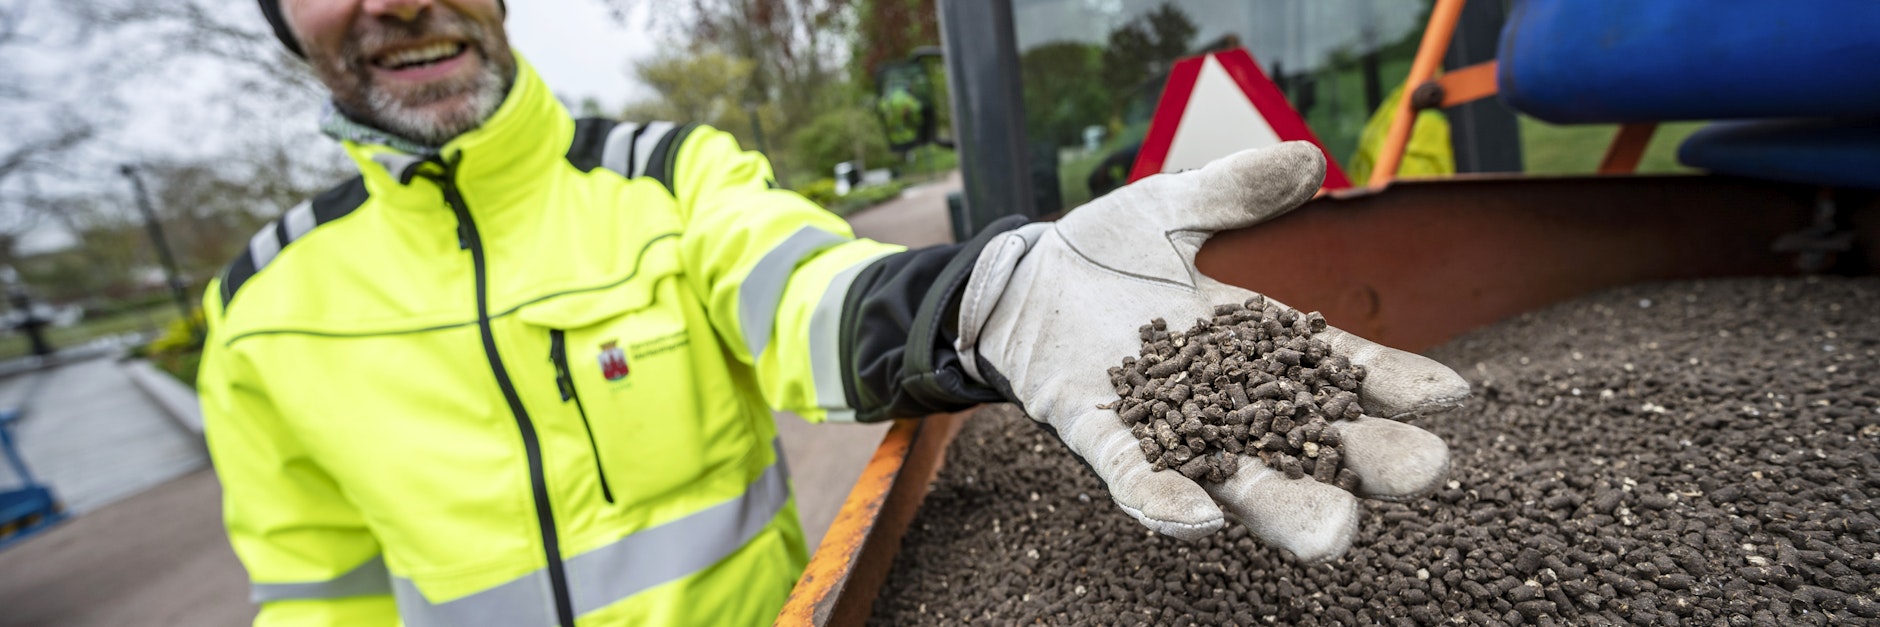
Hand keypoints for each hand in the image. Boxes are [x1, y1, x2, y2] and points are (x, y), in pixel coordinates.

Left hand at [956, 143, 1469, 561]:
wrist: (1019, 280)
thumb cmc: (1104, 252)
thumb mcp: (1172, 208)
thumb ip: (1234, 191)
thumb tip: (1307, 160)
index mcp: (1260, 348)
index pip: (1342, 370)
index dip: (1397, 384)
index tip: (1453, 397)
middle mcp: (1229, 403)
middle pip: (1312, 444)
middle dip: (1367, 463)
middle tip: (1421, 472)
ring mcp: (1169, 429)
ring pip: (1239, 484)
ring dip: (1285, 508)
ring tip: (1334, 531)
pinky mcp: (1103, 439)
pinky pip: (1137, 480)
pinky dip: (1167, 500)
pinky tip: (1201, 518)